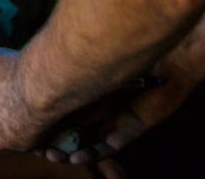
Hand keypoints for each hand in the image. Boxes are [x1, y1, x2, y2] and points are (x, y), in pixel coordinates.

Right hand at [43, 60, 196, 168]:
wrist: (170, 59)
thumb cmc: (133, 47)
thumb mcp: (100, 54)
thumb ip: (79, 60)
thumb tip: (49, 56)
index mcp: (96, 87)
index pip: (71, 107)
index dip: (54, 119)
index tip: (34, 125)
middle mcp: (105, 104)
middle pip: (79, 128)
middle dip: (59, 139)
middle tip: (41, 148)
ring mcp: (118, 117)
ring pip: (93, 140)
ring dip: (75, 150)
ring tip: (56, 157)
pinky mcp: (131, 127)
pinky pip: (112, 145)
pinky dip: (95, 151)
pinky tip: (77, 156)